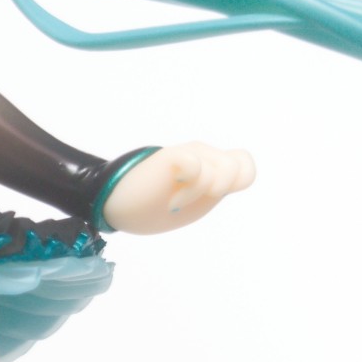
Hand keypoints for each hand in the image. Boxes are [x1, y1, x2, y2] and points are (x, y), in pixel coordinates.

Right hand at [101, 142, 255, 234]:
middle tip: (193, 198)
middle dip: (220, 189)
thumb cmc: (154, 208)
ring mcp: (187, 153)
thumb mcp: (194, 204)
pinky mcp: (170, 155)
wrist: (117, 207)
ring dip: (198, 193)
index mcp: (210, 168)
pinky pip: (197, 166)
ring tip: (174, 200)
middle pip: (239, 166)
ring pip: (220, 171)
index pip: (244, 164)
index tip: (213, 195)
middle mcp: (202, 155)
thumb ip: (215, 191)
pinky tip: (170, 194)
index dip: (238, 180)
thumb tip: (230, 179)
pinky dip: (188, 187)